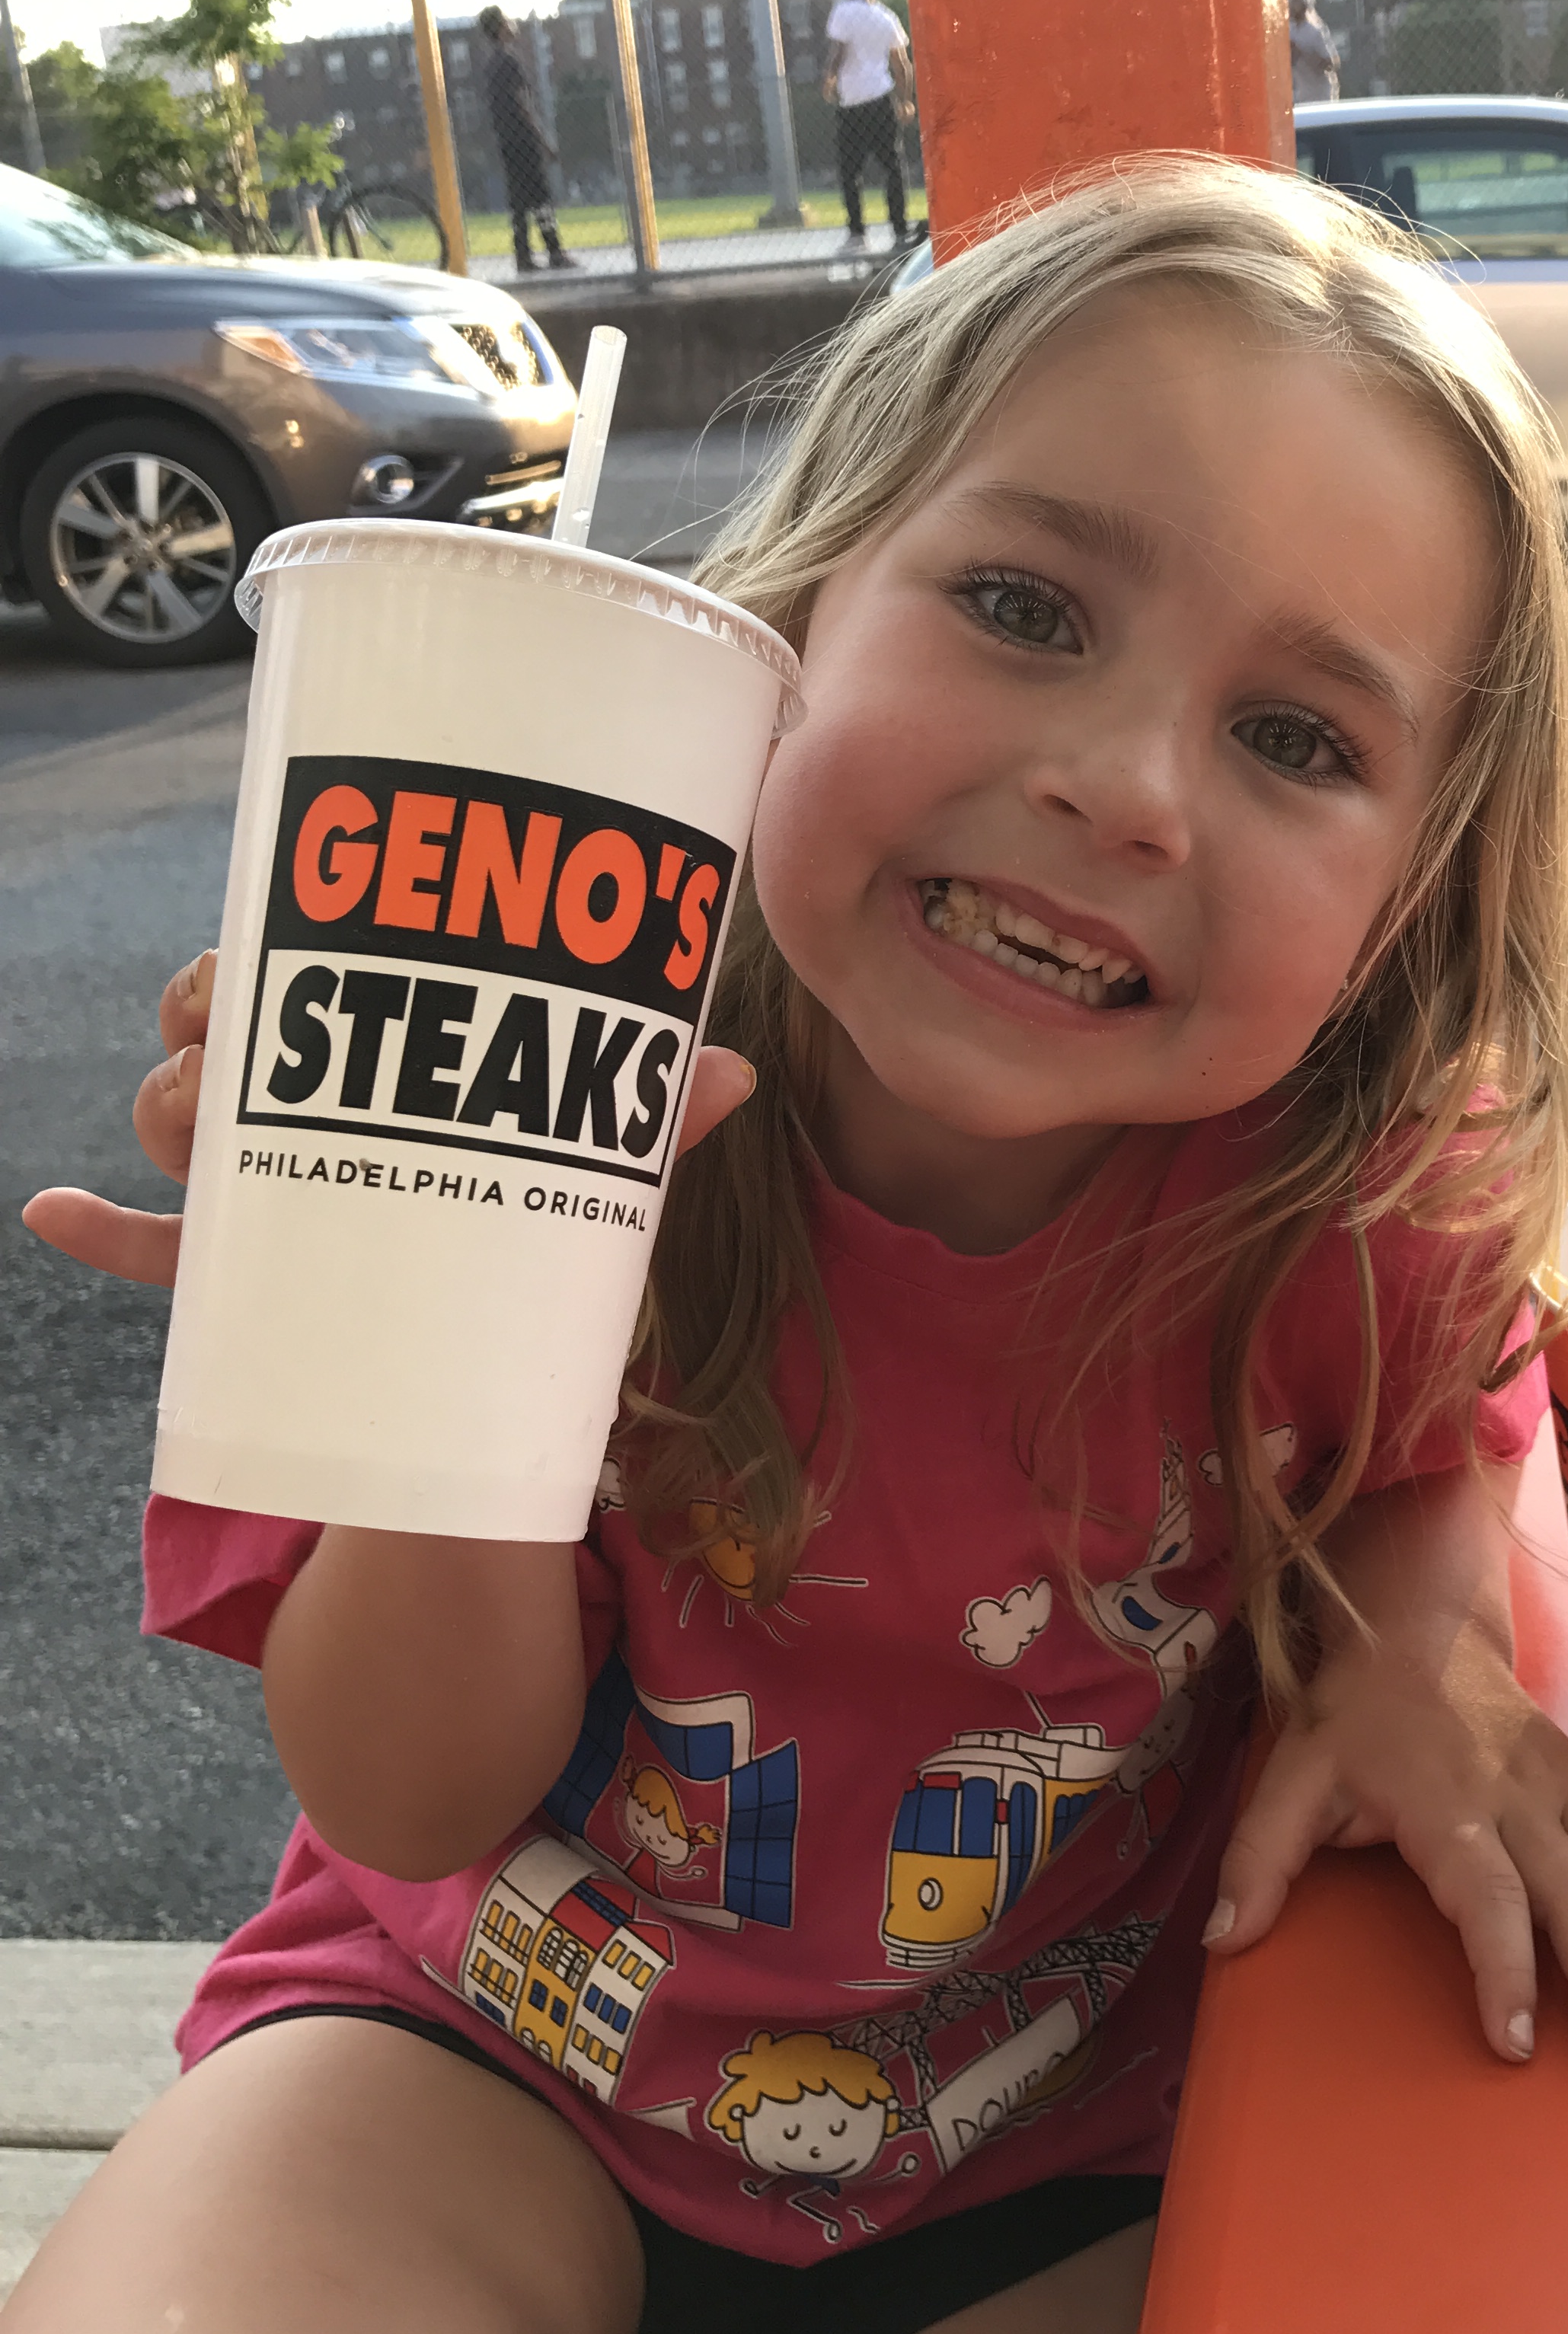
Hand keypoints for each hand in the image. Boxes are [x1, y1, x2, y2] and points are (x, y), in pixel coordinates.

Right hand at [21, 950, 758, 1290]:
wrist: (498, 1377)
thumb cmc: (545, 1229)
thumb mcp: (594, 1171)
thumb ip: (648, 1120)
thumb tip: (733, 1071)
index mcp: (381, 1052)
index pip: (289, 968)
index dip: (251, 956)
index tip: (251, 967)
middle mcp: (307, 1102)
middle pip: (215, 1031)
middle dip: (208, 1029)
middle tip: (234, 1052)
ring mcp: (264, 1189)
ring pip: (178, 1119)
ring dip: (171, 1110)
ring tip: (199, 1138)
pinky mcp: (238, 1278)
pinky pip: (155, 1249)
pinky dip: (101, 1229)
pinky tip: (54, 1212)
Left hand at [1206, 1619, 1567, 2068]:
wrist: (1415, 1622)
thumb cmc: (1351, 1717)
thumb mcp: (1290, 1776)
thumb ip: (1258, 1858)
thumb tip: (1221, 1940)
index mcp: (1443, 1805)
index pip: (1484, 1895)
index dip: (1501, 1967)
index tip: (1517, 2040)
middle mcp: (1513, 1796)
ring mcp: (1558, 1784)